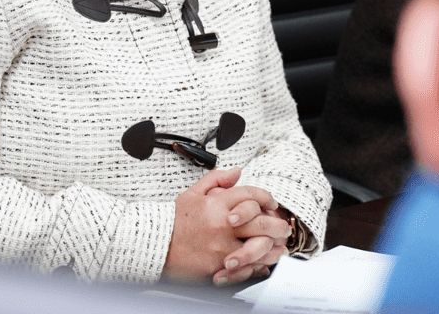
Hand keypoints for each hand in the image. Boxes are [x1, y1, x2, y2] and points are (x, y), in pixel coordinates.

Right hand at [162, 167, 280, 281]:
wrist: (156, 245)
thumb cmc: (173, 221)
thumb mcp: (192, 193)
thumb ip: (216, 180)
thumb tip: (236, 172)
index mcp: (217, 203)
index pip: (251, 195)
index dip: (266, 198)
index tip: (271, 203)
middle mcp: (222, 224)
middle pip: (261, 221)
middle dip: (278, 224)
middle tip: (283, 227)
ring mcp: (222, 246)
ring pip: (259, 246)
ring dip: (273, 246)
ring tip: (278, 246)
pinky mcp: (219, 265)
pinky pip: (247, 266)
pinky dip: (259, 265)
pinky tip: (263, 262)